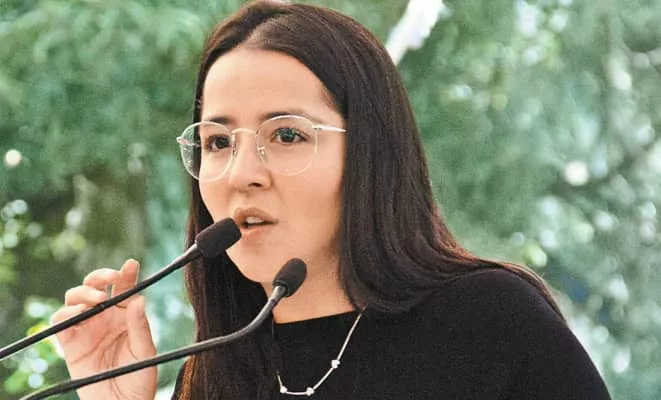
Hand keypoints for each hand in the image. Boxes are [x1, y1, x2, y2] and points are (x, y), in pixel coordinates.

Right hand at [51, 259, 156, 399]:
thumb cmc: (139, 379)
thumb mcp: (146, 352)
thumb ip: (141, 327)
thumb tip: (139, 299)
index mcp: (126, 314)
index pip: (124, 287)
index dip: (126, 273)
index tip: (131, 265)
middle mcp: (104, 317)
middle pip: (95, 285)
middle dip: (100, 276)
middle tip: (111, 278)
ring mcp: (86, 328)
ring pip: (75, 298)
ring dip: (83, 292)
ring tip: (97, 298)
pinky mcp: (69, 343)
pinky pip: (61, 322)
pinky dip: (65, 313)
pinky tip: (78, 312)